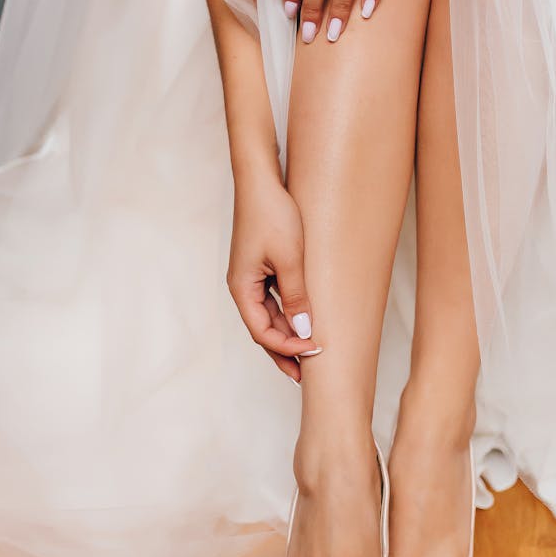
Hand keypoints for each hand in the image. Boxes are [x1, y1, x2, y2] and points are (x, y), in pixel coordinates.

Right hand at [227, 171, 320, 382]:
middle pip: (262, 330)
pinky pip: (272, 301)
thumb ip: (297, 298)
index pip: (262, 332)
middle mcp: (241, 286)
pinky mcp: (260, 268)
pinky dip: (287, 316)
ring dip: (286, 336)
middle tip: (306, 376)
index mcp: (242, 287)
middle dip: (284, 352)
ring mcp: (250, 278)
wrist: (261, 180)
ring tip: (307, 355)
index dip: (287, 348)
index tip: (313, 352)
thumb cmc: (273, 215)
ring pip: (267, 317)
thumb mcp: (290, 259)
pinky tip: (303, 324)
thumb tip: (304, 334)